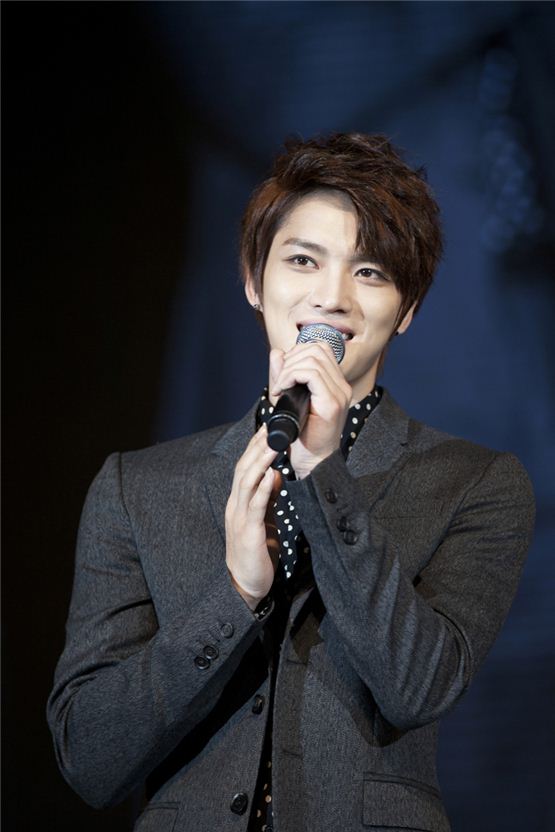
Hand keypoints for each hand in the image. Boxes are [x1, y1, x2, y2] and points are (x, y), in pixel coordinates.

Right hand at [225, 425, 280, 608]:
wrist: (245, 586)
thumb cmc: (256, 554)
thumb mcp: (264, 520)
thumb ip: (267, 498)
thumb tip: (275, 474)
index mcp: (239, 502)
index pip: (244, 468)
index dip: (255, 447)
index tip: (268, 428)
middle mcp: (235, 506)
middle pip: (243, 469)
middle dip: (257, 446)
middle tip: (271, 426)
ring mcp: (239, 518)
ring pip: (247, 482)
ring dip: (261, 461)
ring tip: (273, 443)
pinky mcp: (248, 532)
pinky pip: (255, 506)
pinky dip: (263, 488)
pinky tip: (271, 475)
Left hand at [269, 342, 351, 477]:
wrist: (312, 461)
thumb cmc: (302, 434)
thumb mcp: (289, 398)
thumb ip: (283, 374)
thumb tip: (277, 353)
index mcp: (336, 383)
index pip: (321, 349)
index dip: (297, 352)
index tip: (283, 373)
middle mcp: (342, 386)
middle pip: (316, 349)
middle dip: (290, 359)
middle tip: (279, 381)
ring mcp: (340, 394)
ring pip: (312, 359)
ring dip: (287, 370)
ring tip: (279, 387)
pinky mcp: (331, 404)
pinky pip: (311, 374)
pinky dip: (290, 377)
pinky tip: (281, 391)